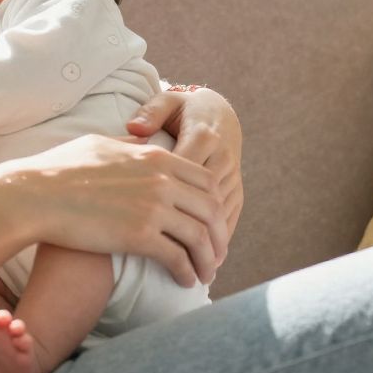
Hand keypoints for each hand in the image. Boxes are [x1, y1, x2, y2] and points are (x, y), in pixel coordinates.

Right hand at [0, 134, 226, 287]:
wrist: (34, 194)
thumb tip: (140, 144)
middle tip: (216, 254)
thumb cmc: (59, 170)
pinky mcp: (139, 236)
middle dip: (220, 235)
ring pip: (200, 236)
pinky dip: (186, 272)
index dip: (216, 206)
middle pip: (212, 209)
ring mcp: (153, 207)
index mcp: (156, 157)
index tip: (213, 224)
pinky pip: (177, 257)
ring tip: (205, 275)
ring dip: (208, 259)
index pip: (205, 180)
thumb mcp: (101, 144)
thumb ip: (129, 147)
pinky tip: (184, 281)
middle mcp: (161, 180)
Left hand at [127, 84, 242, 269]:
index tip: (145, 224)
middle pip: (207, 199)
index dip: (169, 201)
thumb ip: (149, 114)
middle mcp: (223, 156)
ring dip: (210, 241)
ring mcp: (234, 173)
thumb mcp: (167, 103)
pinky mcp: (238, 184)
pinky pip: (232, 214)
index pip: (186, 174)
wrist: (218, 110)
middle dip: (192, 230)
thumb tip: (133, 128)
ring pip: (222, 211)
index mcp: (203, 136)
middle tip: (172, 257)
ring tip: (195, 269)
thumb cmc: (182, 109)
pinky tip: (210, 258)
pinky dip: (221, 237)